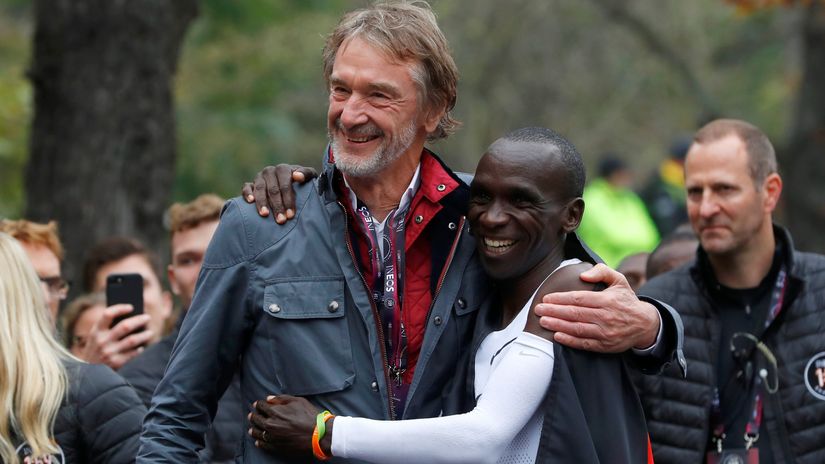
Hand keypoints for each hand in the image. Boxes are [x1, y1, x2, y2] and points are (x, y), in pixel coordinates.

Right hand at [78, 304, 152, 368]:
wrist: (87, 373)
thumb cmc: (95, 349)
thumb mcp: (95, 336)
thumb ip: (108, 326)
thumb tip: (132, 316)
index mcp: (96, 331)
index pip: (108, 314)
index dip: (120, 308)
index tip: (131, 307)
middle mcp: (102, 341)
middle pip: (125, 326)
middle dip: (139, 320)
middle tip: (147, 317)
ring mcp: (109, 352)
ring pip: (133, 340)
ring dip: (144, 335)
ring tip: (150, 332)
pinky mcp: (116, 363)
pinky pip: (133, 353)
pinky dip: (139, 349)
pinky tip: (142, 347)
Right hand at [241, 165, 317, 223]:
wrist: (292, 184)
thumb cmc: (302, 183)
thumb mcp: (309, 178)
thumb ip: (307, 174)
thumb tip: (297, 176)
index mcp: (283, 169)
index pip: (285, 185)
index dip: (288, 200)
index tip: (291, 215)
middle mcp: (270, 171)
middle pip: (273, 189)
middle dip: (277, 206)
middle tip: (281, 220)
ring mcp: (259, 177)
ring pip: (259, 189)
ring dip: (262, 202)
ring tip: (265, 215)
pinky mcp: (250, 184)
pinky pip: (246, 187)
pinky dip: (247, 193)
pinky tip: (250, 202)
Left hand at [248, 395, 328, 455]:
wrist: (317, 435)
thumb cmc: (309, 416)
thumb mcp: (298, 401)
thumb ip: (282, 398)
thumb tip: (269, 398)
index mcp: (275, 412)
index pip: (260, 406)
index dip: (258, 404)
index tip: (258, 404)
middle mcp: (270, 424)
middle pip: (256, 419)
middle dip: (253, 415)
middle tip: (252, 415)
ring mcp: (272, 437)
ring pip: (257, 432)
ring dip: (253, 429)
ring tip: (251, 428)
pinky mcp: (276, 447)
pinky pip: (263, 444)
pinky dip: (259, 442)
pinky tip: (258, 441)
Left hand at [534, 263, 658, 351]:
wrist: (645, 324)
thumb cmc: (626, 300)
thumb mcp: (619, 280)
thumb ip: (601, 272)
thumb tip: (583, 274)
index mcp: (607, 300)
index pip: (579, 299)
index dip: (561, 299)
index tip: (547, 298)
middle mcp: (606, 317)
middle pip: (575, 314)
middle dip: (554, 311)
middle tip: (538, 310)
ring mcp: (605, 333)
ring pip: (577, 329)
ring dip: (558, 325)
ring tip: (543, 321)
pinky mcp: (605, 346)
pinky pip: (584, 343)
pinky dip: (569, 340)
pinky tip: (557, 336)